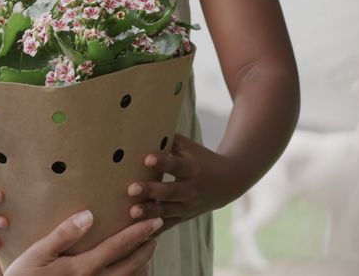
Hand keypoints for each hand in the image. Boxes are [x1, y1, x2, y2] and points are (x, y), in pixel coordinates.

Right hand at [5, 211, 160, 275]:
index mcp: (83, 267)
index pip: (117, 247)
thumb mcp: (38, 254)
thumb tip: (89, 215)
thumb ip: (64, 234)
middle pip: (129, 266)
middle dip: (145, 250)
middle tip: (156, 236)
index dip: (137, 233)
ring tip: (148, 257)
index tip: (154, 222)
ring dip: (140, 268)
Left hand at [127, 133, 244, 232]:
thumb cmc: (200, 159)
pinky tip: (136, 235)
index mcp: (192, 169)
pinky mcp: (183, 218)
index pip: (175, 165)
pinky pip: (166, 226)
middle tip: (131, 189)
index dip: (162, 161)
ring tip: (131, 213)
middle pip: (169, 191)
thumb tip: (144, 123)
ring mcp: (187, 207)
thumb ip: (168, 139)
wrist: (227, 183)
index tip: (147, 158)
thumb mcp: (189, 147)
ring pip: (166, 212)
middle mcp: (190, 190)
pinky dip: (152, 230)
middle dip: (150, 191)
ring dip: (149, 213)